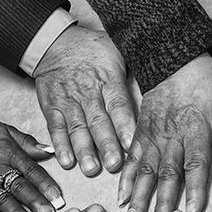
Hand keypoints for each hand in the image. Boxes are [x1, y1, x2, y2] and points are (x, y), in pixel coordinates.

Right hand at [33, 26, 134, 175]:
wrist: (54, 43)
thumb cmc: (91, 49)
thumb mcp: (116, 51)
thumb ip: (133, 70)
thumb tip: (160, 81)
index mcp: (108, 79)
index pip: (118, 104)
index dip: (125, 125)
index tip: (133, 145)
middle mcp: (88, 92)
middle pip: (98, 121)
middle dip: (106, 144)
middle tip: (114, 164)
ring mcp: (69, 101)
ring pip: (77, 127)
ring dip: (84, 149)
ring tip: (91, 168)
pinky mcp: (52, 107)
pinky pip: (56, 127)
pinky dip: (60, 144)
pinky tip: (66, 160)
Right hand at [118, 54, 211, 211]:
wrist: (173, 57)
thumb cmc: (206, 79)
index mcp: (194, 127)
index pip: (195, 164)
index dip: (193, 188)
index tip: (191, 211)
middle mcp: (171, 135)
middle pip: (167, 173)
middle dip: (161, 202)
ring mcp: (152, 134)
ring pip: (145, 170)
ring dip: (140, 196)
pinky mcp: (140, 132)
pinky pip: (131, 158)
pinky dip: (125, 179)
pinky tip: (121, 198)